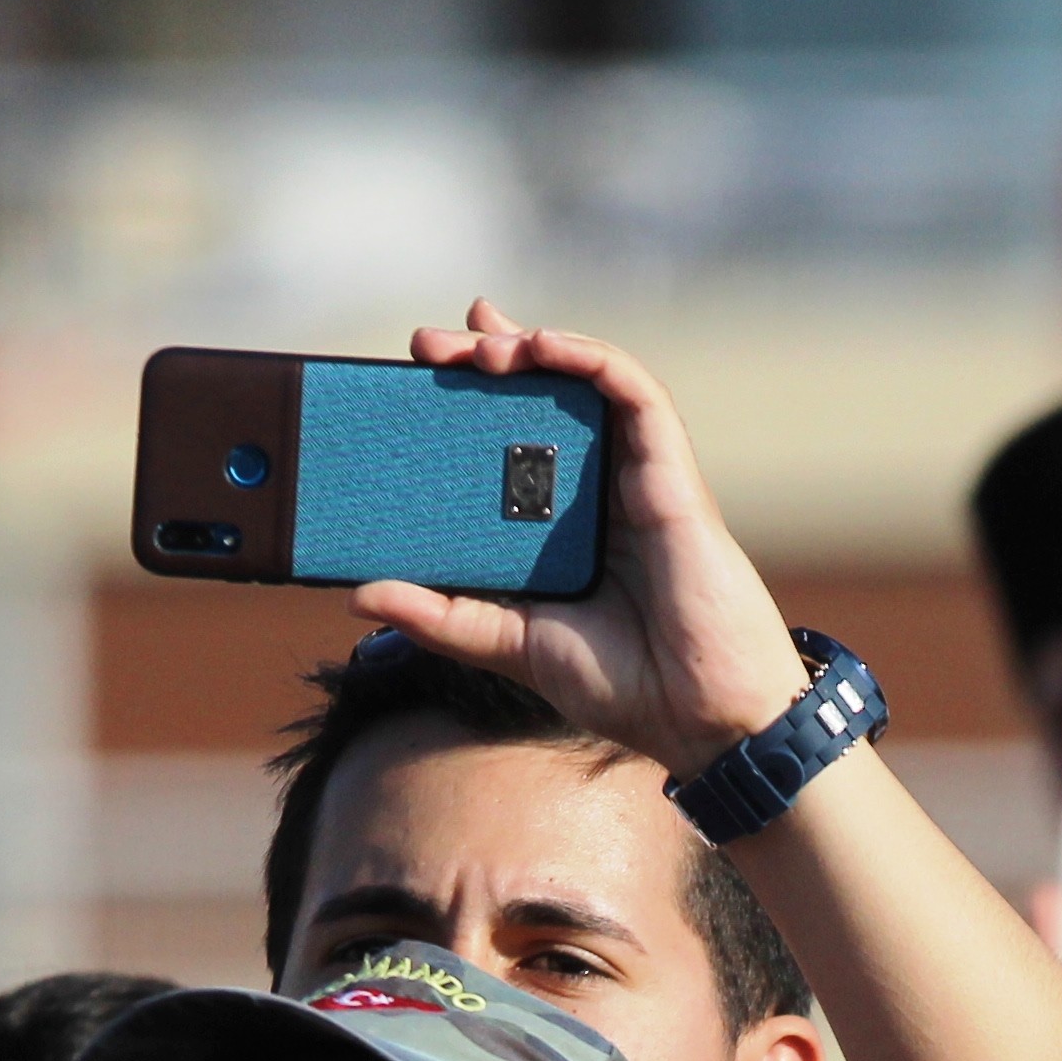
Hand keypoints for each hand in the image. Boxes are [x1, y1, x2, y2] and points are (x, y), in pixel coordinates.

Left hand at [351, 303, 811, 776]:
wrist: (702, 719)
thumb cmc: (626, 686)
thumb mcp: (510, 644)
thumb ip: (441, 618)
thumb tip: (359, 594)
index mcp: (564, 523)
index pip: (512, 438)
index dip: (471, 398)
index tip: (415, 375)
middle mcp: (602, 490)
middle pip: (545, 397)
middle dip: (487, 356)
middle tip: (428, 346)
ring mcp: (639, 478)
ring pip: (588, 381)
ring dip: (534, 347)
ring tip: (480, 341)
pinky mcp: (671, 476)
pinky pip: (636, 393)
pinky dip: (591, 357)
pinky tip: (544, 344)